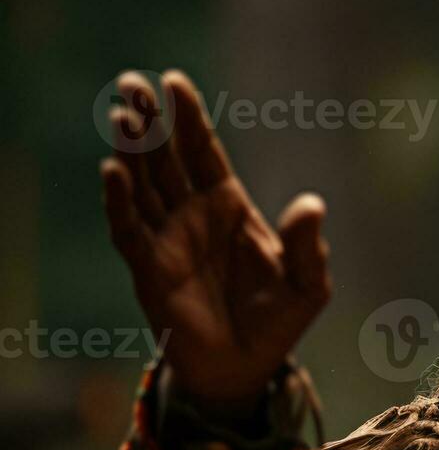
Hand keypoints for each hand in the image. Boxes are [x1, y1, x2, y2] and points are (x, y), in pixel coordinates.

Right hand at [102, 70, 331, 416]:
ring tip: (121, 115)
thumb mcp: (308, 283)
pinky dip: (120, 201)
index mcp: (229, 206)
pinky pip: (129, 230)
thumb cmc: (277, 320)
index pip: (204, 152)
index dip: (189, 119)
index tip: (174, 82)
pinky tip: (115, 172)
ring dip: (131, 152)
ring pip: (142, 186)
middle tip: (132, 82)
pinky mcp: (150, 270)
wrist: (247, 368)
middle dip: (150, 123)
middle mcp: (191, 215)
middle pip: (165, 159)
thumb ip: (309, 245)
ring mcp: (167, 240)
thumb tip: (313, 204)